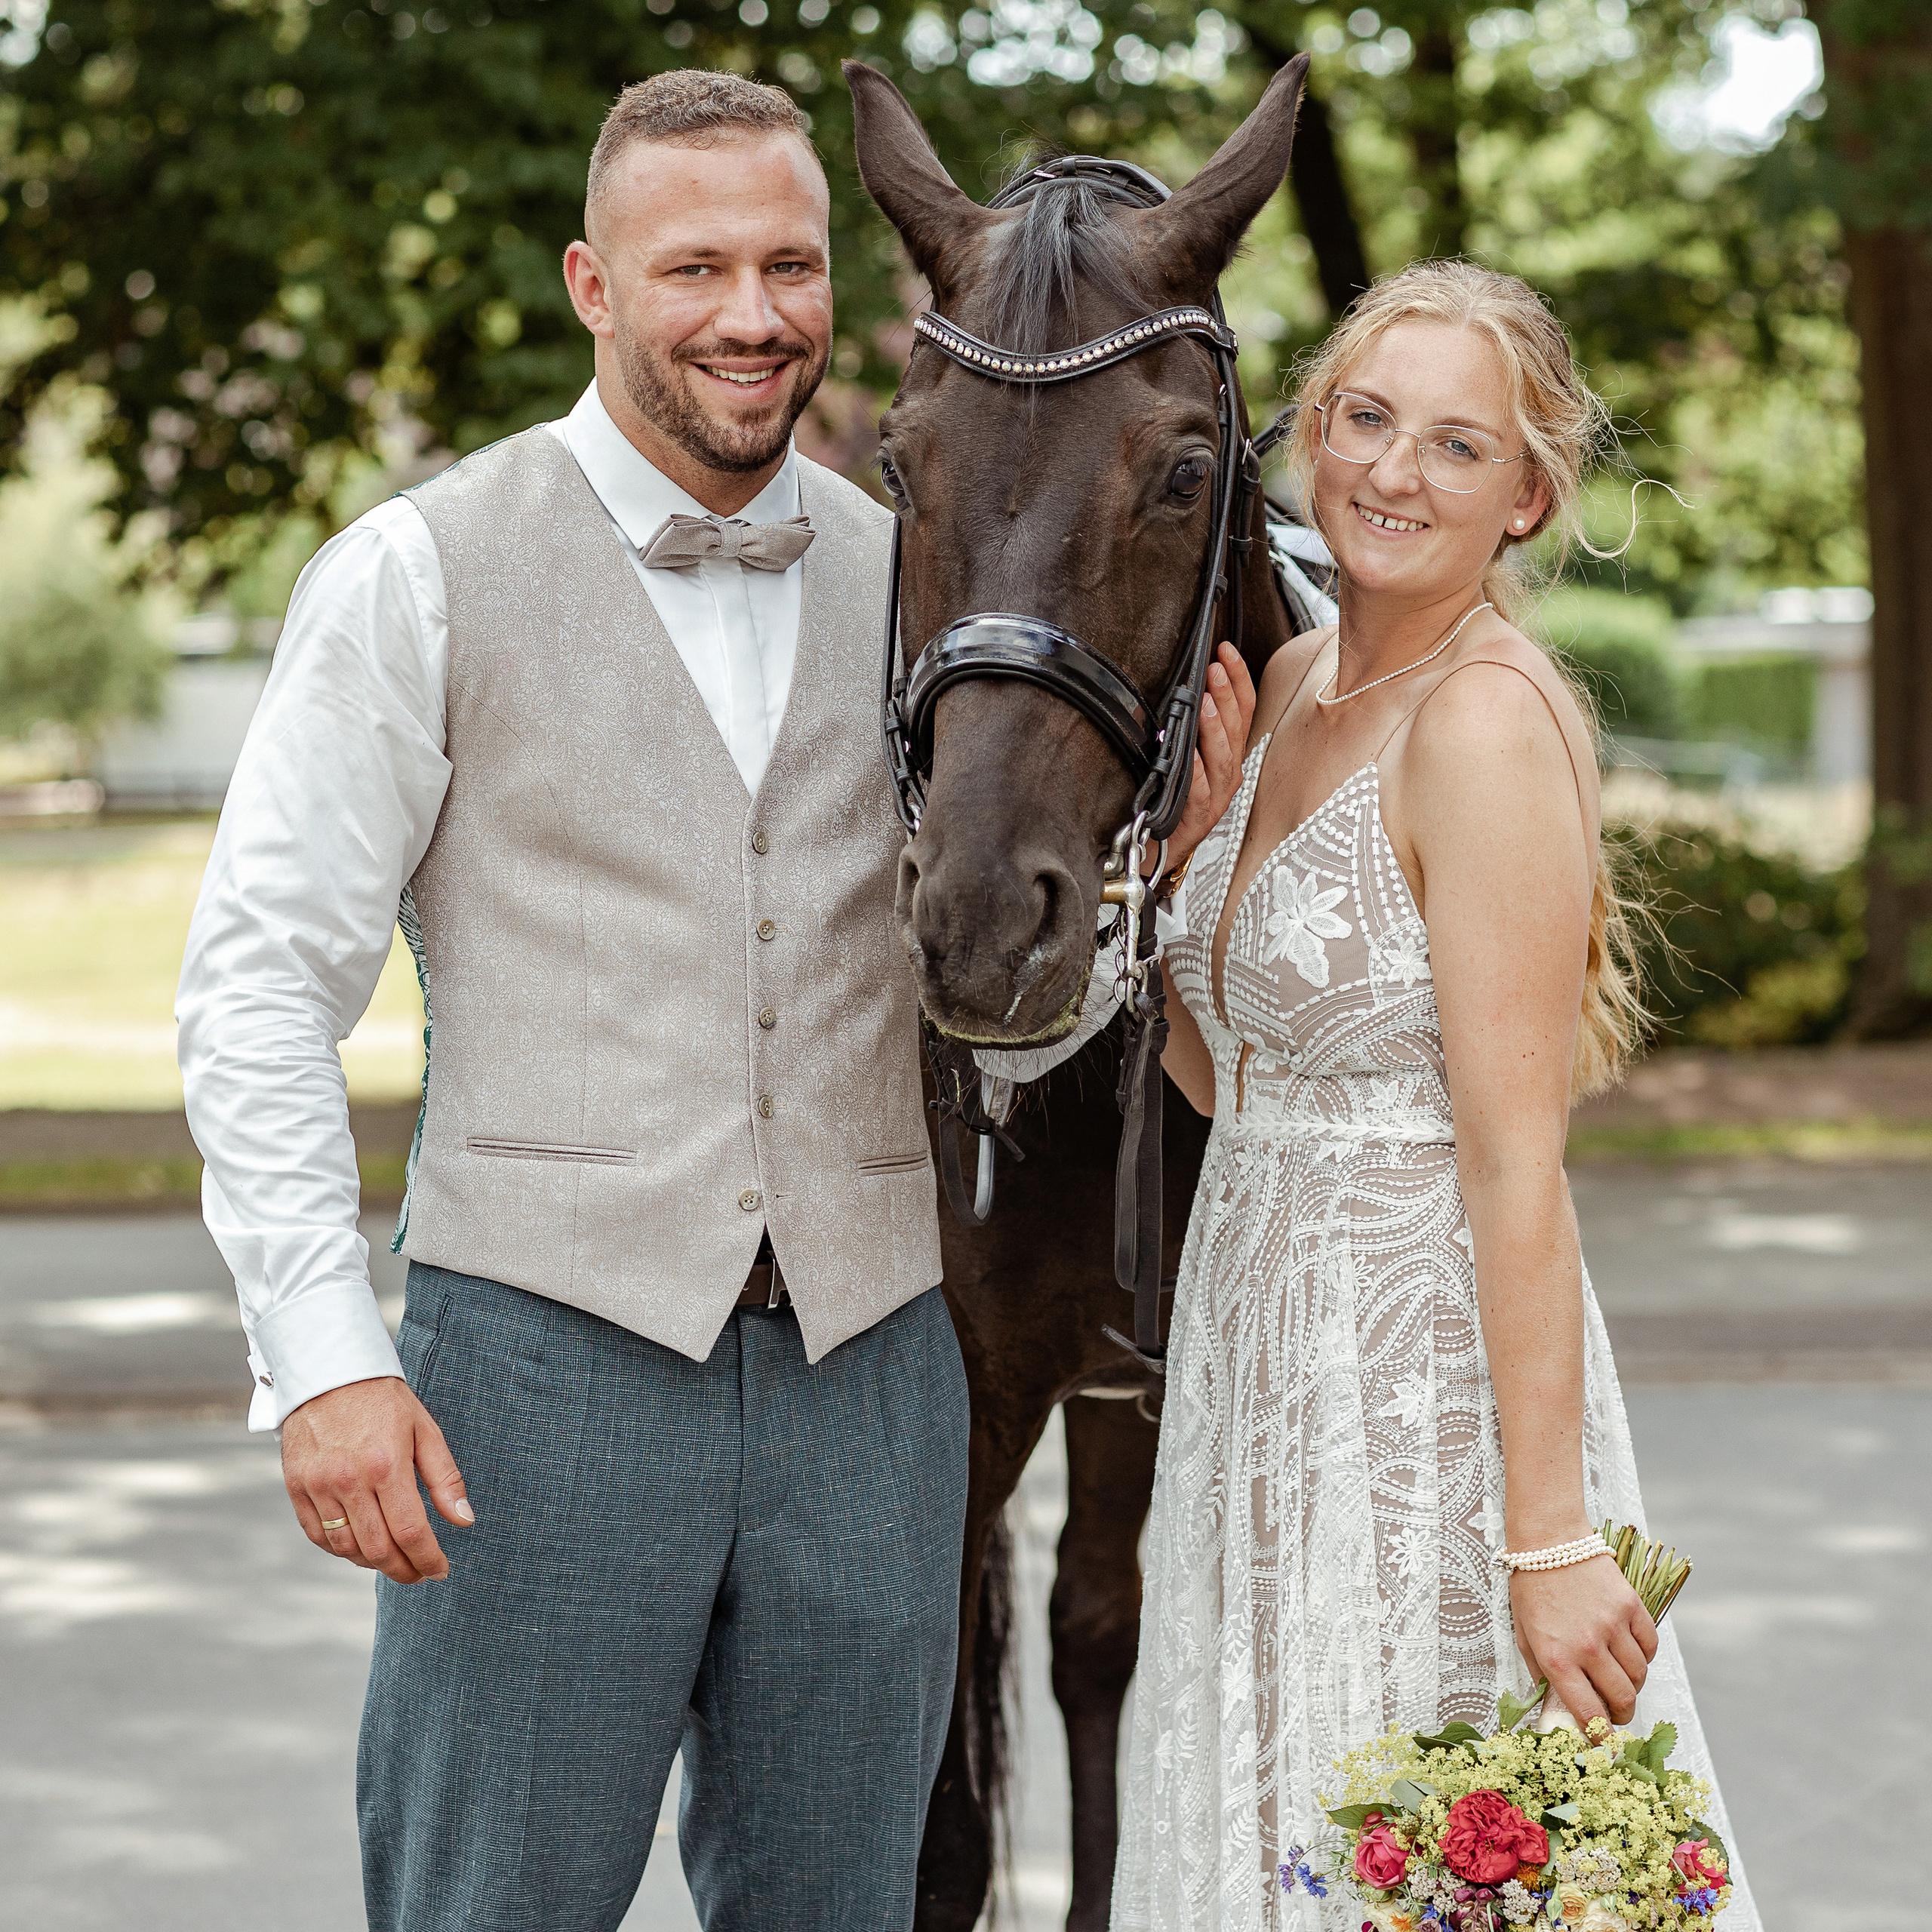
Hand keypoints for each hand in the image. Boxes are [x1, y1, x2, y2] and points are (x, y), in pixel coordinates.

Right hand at [280, 1376, 473, 1584]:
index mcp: (387, 1465)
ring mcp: (318, 1485)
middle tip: (419, 1574)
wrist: (330, 1372)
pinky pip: (317, 1535)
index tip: (440, 1570)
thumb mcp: (425, 1431)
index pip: (410, 1531)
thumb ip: (445, 1479)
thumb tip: (464, 1521)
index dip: (428, 1559)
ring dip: (372, 1563)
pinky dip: (340, 1550)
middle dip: (403, 1570)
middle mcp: (349, 1480)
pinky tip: (360, 1547)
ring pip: (346, 1547)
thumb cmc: (384, 1401)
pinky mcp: (296, 1486)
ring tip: (393, 1560)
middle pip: (377, 1548)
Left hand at [1161, 644, 1257, 869]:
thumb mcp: (1189, 753)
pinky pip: (1201, 791)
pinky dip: (1198, 772)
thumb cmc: (1176, 796)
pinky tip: (1191, 754)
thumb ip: (1193, 725)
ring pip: (1223, 758)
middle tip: (1215, 667)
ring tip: (1207, 703)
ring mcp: (1217, 796)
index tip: (1225, 650)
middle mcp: (1230, 773)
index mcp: (1230, 753)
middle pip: (1238, 728)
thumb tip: (1186, 686)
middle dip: (1228, 694)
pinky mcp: (1199, 816)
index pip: (1244, 709)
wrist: (1163, 845)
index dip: (1239, 678)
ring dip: (1216, 728)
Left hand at [1511, 1553, 1657, 1733]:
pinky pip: (1650, 1647)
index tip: (1603, 1743)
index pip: (1590, 1714)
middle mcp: (1588, 1646)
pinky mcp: (1632, 1607)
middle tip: (1613, 1712)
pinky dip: (1644, 1656)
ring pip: (1639, 1676)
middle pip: (1623, 1700)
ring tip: (1618, 1678)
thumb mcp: (1524, 1635)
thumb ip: (1542, 1674)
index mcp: (1557, 1657)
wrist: (1548, 1540)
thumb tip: (1559, 1708)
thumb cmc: (1531, 1588)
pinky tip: (1628, 1651)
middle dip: (1620, 1714)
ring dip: (1632, 1685)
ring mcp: (1613, 1626)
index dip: (1600, 1737)